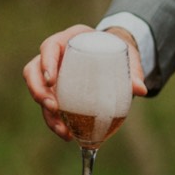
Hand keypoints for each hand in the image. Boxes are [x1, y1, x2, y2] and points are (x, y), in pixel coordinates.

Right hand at [23, 25, 147, 140]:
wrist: (116, 58)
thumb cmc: (119, 52)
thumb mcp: (127, 58)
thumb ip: (133, 71)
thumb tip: (141, 90)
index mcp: (69, 40)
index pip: (50, 47)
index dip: (46, 63)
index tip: (52, 79)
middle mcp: (55, 56)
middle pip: (33, 71)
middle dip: (38, 91)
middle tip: (53, 107)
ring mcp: (53, 75)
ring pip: (38, 92)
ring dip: (47, 114)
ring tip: (63, 131)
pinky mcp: (56, 92)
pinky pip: (50, 106)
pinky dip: (56, 121)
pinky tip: (68, 134)